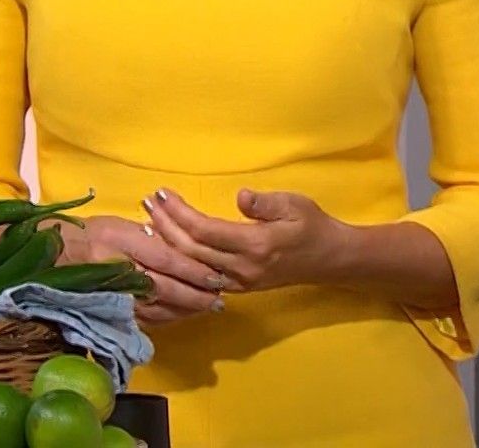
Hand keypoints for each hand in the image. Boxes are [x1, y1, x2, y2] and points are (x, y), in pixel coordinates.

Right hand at [57, 215, 228, 323]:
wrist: (57, 255)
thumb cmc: (92, 233)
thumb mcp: (122, 224)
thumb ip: (152, 237)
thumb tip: (184, 250)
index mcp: (120, 241)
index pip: (164, 258)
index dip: (192, 271)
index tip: (216, 277)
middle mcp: (117, 268)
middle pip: (164, 287)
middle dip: (195, 295)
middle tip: (219, 299)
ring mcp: (112, 294)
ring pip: (156, 308)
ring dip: (185, 310)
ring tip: (207, 307)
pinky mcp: (109, 312)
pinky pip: (143, 319)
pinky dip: (166, 319)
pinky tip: (181, 315)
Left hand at [144, 187, 352, 293]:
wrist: (331, 259)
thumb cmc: (313, 225)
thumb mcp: (294, 205)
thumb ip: (266, 204)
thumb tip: (241, 197)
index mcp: (255, 245)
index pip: (204, 231)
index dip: (179, 213)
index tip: (163, 193)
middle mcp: (243, 268)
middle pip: (191, 250)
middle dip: (165, 226)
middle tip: (147, 202)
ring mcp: (239, 281)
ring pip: (192, 266)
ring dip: (168, 243)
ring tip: (149, 221)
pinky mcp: (238, 286)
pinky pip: (201, 276)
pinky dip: (181, 260)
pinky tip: (167, 246)